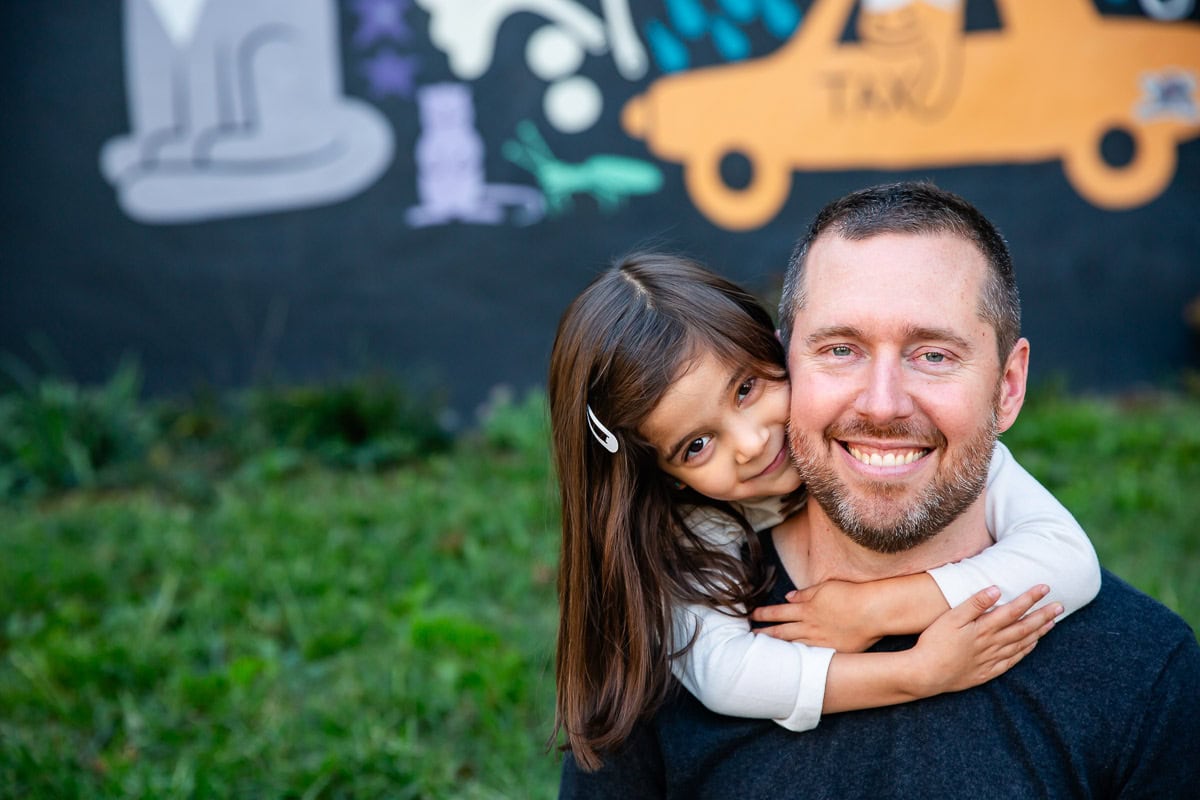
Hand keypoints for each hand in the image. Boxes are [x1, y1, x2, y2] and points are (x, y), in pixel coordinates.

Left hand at [750, 580, 883, 651]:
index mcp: (806, 609)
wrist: (872, 612)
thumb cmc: (850, 595)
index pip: (779, 612)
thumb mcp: (824, 588)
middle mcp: (809, 626)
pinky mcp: (832, 651)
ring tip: (764, 652)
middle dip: (764, 634)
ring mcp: (820, 641)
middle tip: (750, 638)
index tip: (751, 616)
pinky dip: (798, 660)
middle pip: (781, 632)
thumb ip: (805, 594)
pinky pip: (811, 657)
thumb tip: (788, 597)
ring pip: (793, 647)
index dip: (764, 614)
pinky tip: (790, 664)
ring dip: (778, 649)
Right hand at [910, 584, 1060, 696]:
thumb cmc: (935, 642)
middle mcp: (993, 644)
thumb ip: (974, 604)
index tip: (1045, 588)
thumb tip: (996, 589)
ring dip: (1039, 632)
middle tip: (1060, 606)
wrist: (926, 673)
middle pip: (1024, 627)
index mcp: (984, 628)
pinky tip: (1032, 645)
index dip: (1030, 598)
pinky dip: (1025, 651)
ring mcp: (992, 659)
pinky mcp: (987, 671)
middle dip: (1043, 615)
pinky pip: (1013, 660)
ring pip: (1022, 644)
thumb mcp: (950, 618)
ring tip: (1052, 623)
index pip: (1013, 610)